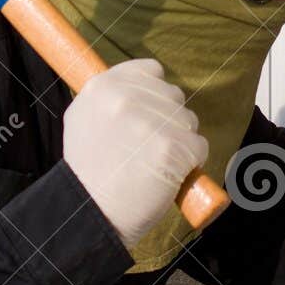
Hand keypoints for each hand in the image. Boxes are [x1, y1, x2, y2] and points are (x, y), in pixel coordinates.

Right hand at [64, 59, 208, 254]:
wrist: (92, 213)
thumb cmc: (92, 172)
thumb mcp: (84, 120)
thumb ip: (112, 97)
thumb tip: (146, 82)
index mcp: (103, 86)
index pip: (151, 70)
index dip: (155, 94)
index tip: (147, 116)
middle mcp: (126, 97)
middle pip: (173, 96)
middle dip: (169, 121)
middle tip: (146, 150)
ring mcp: (150, 121)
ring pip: (188, 121)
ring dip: (180, 143)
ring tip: (152, 165)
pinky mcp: (172, 146)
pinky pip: (199, 146)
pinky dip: (190, 164)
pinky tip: (165, 177)